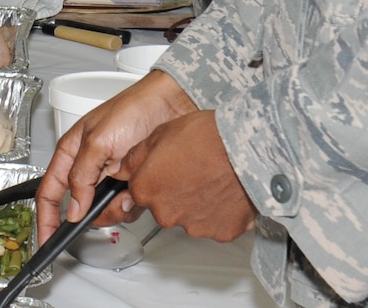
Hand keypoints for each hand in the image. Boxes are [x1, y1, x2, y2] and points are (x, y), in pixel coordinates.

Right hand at [37, 69, 195, 243]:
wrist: (172, 106)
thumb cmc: (132, 109)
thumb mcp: (97, 141)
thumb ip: (81, 176)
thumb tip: (72, 208)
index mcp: (71, 153)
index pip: (49, 193)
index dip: (45, 219)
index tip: (47, 240)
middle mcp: (88, 167)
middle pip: (80, 208)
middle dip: (94, 214)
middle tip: (111, 205)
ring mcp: (111, 177)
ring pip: (105, 211)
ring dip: (117, 208)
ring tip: (129, 190)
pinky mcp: (132, 183)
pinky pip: (127, 208)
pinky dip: (134, 204)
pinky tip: (140, 190)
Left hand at [123, 110, 255, 240]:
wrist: (245, 149)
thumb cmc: (206, 137)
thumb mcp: (160, 134)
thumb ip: (136, 157)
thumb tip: (121, 168)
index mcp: (146, 190)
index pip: (138, 191)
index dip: (153, 178)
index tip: (165, 169)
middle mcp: (166, 214)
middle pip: (163, 207)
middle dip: (173, 192)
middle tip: (190, 171)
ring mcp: (194, 226)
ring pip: (188, 217)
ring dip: (195, 203)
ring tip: (210, 179)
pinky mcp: (220, 232)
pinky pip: (214, 225)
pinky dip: (218, 213)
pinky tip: (223, 192)